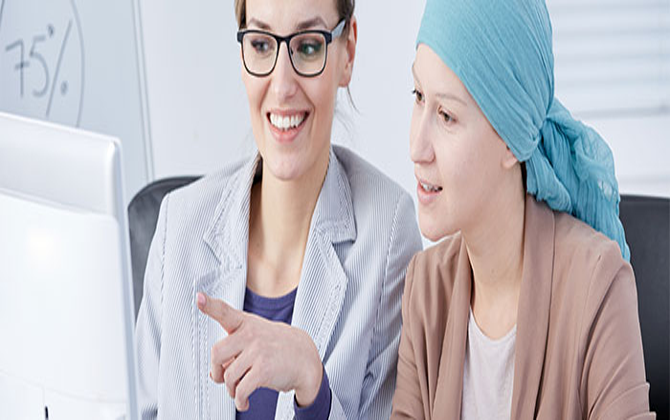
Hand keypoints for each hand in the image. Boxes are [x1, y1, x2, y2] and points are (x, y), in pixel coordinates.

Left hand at [196, 292, 322, 410]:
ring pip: (228, 376)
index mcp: (246, 323)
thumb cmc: (276, 348)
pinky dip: (239, 401)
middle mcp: (251, 334)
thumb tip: (215, 375)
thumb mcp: (255, 339)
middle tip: (223, 378)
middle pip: (216, 354)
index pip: (225, 311)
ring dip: (231, 389)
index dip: (210, 305)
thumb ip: (233, 351)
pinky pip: (241, 390)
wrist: (305, 358)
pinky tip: (243, 402)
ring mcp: (258, 351)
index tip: (199, 298)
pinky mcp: (264, 369)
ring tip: (238, 391)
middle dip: (216, 371)